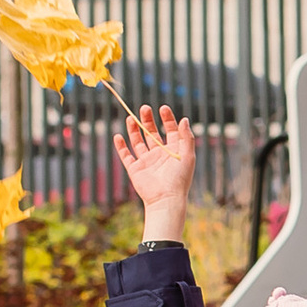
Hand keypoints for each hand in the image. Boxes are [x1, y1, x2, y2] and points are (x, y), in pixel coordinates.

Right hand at [111, 105, 195, 240]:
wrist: (166, 198)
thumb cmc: (180, 178)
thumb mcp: (188, 155)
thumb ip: (187, 137)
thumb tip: (184, 119)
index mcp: (174, 151)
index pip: (171, 131)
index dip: (167, 119)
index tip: (163, 108)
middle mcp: (160, 155)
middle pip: (152, 133)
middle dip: (148, 121)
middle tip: (144, 108)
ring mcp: (147, 161)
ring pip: (138, 141)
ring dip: (134, 129)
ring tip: (131, 117)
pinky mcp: (135, 169)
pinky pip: (126, 155)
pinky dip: (121, 146)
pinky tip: (118, 135)